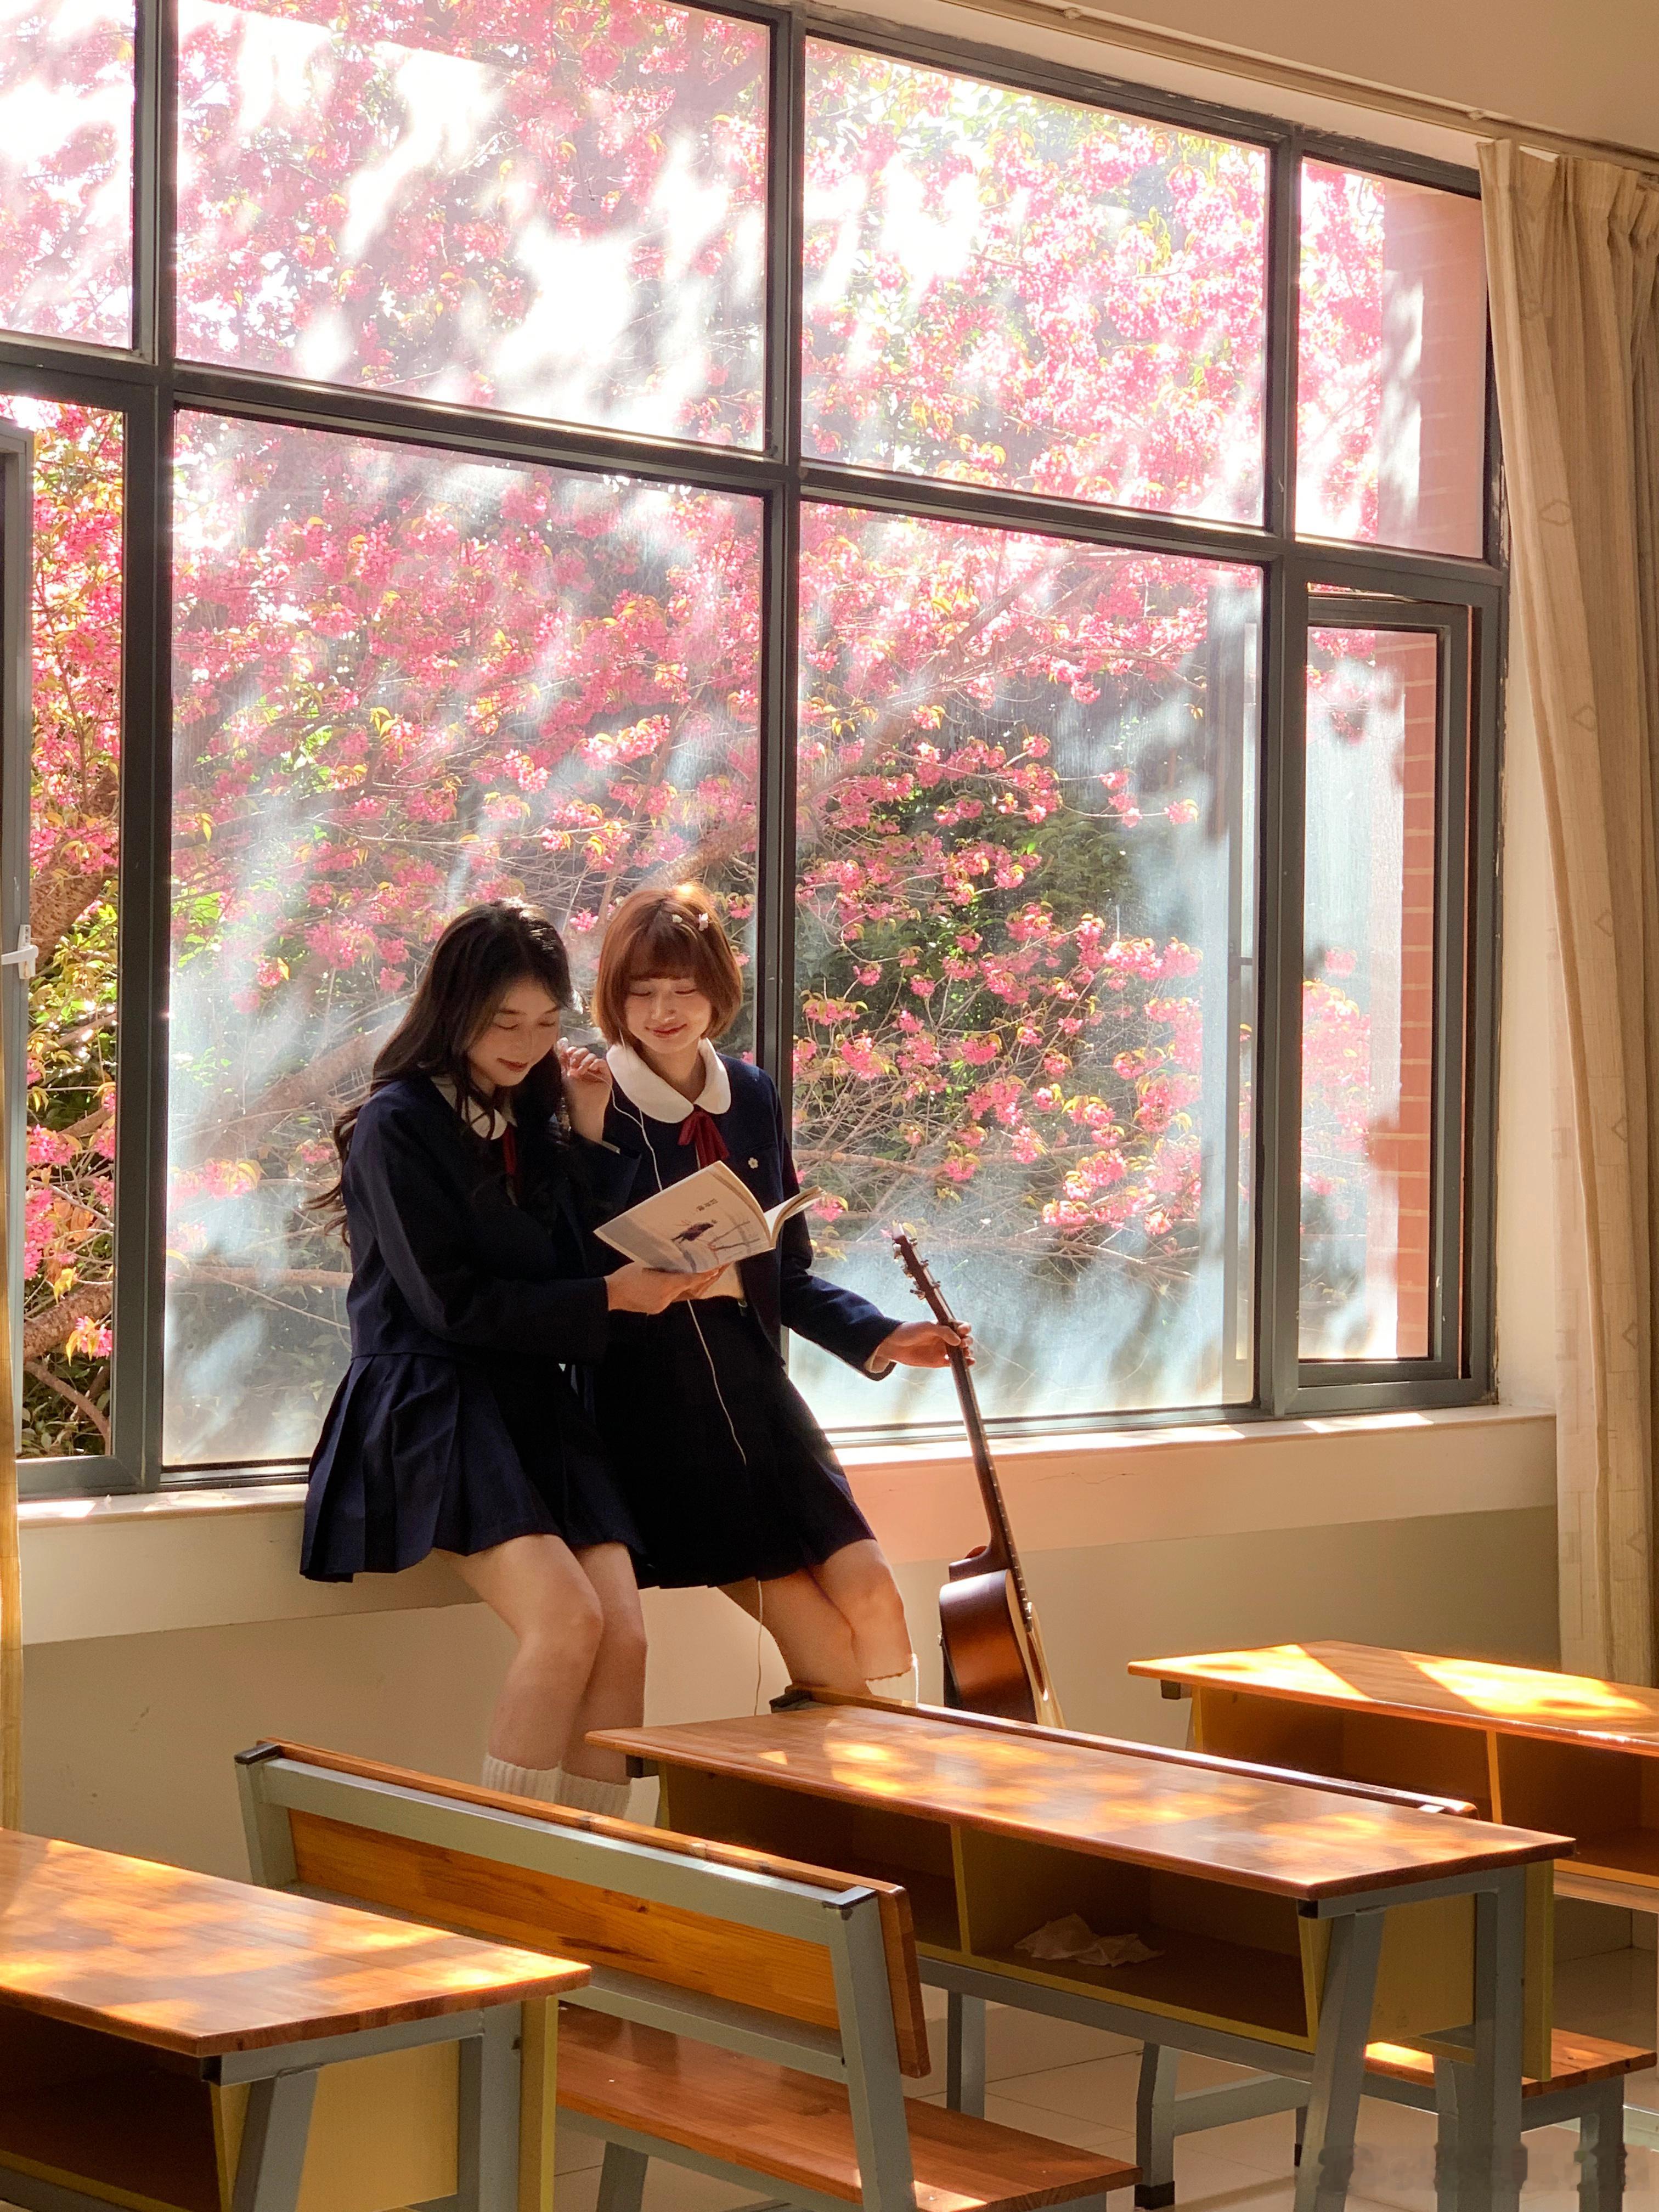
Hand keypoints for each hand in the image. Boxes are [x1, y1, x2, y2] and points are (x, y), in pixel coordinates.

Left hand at [559, 1042, 611, 1142]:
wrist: (583, 1107)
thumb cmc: (573, 1094)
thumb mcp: (565, 1074)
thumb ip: (564, 1059)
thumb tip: (561, 1042)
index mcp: (576, 1066)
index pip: (575, 1052)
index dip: (572, 1050)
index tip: (567, 1054)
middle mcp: (586, 1067)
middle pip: (584, 1051)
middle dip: (578, 1055)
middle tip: (573, 1065)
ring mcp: (596, 1070)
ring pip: (592, 1055)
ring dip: (585, 1061)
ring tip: (581, 1071)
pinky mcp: (605, 1074)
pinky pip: (602, 1062)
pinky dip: (596, 1062)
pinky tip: (591, 1069)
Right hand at [605, 1262, 723, 1314]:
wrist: (611, 1294)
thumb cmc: (626, 1276)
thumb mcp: (646, 1264)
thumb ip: (663, 1266)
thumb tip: (677, 1262)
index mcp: (664, 1284)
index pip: (691, 1279)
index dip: (705, 1274)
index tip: (716, 1268)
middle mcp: (667, 1297)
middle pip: (691, 1289)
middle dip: (705, 1280)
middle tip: (717, 1270)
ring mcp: (662, 1304)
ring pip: (682, 1294)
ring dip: (692, 1285)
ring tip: (703, 1274)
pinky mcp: (657, 1308)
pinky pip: (673, 1298)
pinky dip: (678, 1290)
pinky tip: (679, 1282)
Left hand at [874, 1320, 971, 1368]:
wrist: (895, 1345)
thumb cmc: (909, 1331)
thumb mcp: (926, 1327)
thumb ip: (943, 1331)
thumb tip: (958, 1340)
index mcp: (944, 1326)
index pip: (960, 1326)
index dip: (965, 1328)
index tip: (963, 1331)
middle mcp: (946, 1338)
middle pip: (964, 1339)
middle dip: (968, 1341)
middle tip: (962, 1344)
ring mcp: (944, 1350)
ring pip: (962, 1352)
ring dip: (967, 1353)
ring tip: (965, 1354)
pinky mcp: (940, 1361)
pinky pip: (954, 1362)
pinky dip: (964, 1363)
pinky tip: (969, 1363)